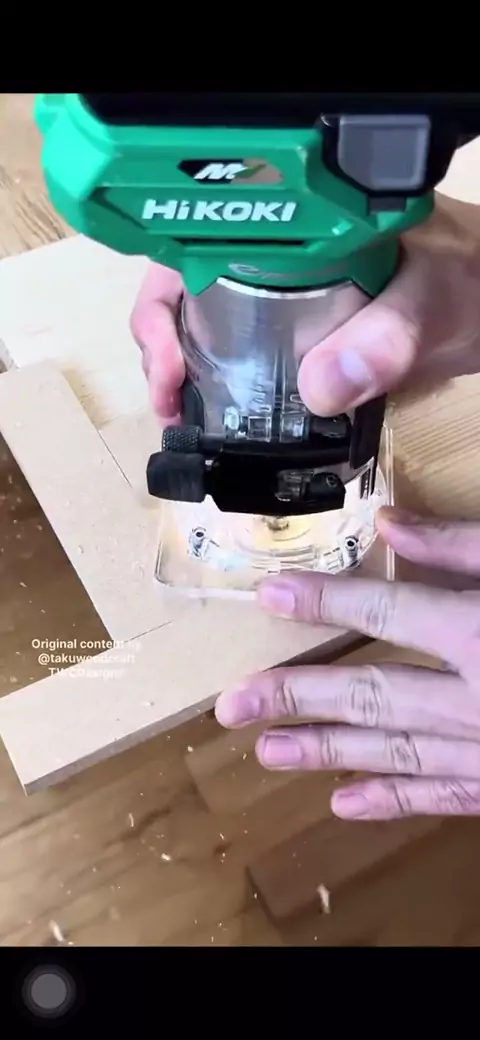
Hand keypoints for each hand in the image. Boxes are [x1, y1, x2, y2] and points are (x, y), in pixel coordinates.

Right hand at [130, 195, 479, 420]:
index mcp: (293, 228)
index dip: (162, 306)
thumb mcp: (432, 301)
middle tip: (168, 402)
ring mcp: (289, 298)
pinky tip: (217, 418)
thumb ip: (386, 337)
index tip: (167, 364)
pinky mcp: (304, 336)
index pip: (197, 249)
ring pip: (209, 326)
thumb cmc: (471, 281)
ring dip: (183, 371)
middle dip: (161, 346)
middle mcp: (278, 258)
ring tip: (180, 416)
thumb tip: (317, 387)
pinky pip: (245, 357)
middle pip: (188, 291)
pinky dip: (220, 387)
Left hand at [215, 508, 479, 819]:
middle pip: (372, 694)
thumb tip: (386, 520)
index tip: (267, 595)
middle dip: (297, 698)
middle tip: (231, 707)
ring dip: (326, 751)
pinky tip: (341, 802)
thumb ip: (461, 546)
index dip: (324, 601)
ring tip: (264, 752)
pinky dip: (392, 801)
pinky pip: (442, 797)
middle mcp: (477, 701)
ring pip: (396, 752)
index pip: (388, 612)